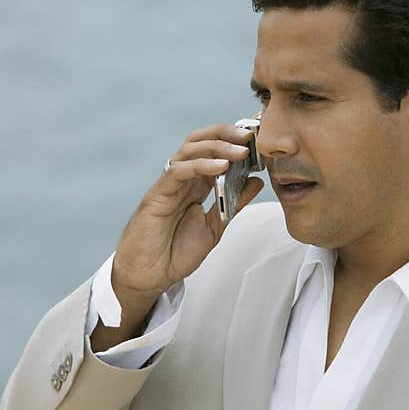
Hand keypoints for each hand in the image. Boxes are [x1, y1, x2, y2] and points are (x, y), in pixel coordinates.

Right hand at [112, 123, 264, 302]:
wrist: (149, 276)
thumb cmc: (175, 252)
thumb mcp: (215, 226)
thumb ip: (234, 203)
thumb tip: (257, 180)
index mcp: (195, 184)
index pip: (214, 151)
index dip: (234, 141)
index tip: (259, 138)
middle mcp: (182, 179)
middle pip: (201, 141)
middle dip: (226, 133)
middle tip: (251, 136)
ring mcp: (169, 184)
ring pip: (190, 150)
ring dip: (217, 146)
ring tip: (241, 150)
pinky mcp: (158, 194)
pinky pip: (178, 171)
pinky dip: (200, 165)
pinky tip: (221, 167)